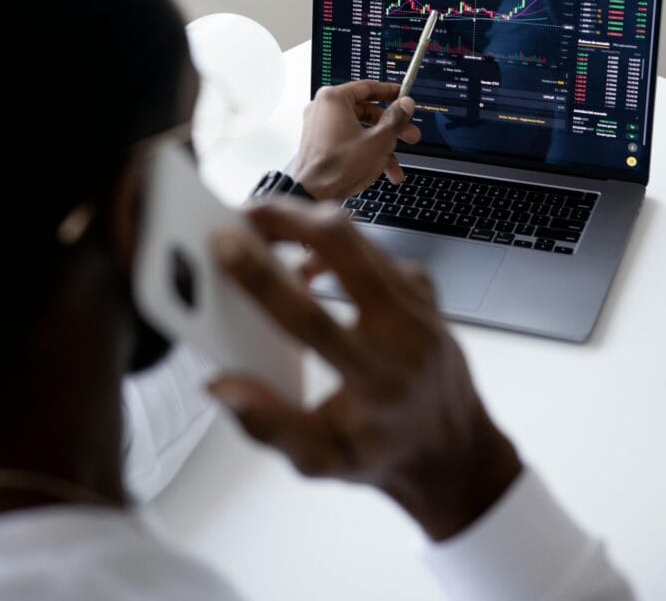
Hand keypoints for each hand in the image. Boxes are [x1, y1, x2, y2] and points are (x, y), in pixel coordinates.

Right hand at [209, 201, 521, 540]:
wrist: (456, 450)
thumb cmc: (383, 453)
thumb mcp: (321, 461)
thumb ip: (270, 426)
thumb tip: (222, 385)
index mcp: (374, 382)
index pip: (310, 320)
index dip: (262, 280)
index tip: (226, 245)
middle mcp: (403, 335)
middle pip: (342, 246)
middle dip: (286, 219)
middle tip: (243, 216)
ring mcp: (418, 304)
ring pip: (357, 235)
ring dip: (306, 223)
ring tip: (265, 231)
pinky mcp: (422, 287)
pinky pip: (373, 247)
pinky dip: (334, 244)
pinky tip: (309, 262)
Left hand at [291, 81, 420, 200]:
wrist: (313, 194)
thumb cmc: (339, 166)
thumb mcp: (379, 140)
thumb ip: (395, 119)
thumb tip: (405, 105)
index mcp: (333, 99)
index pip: (368, 87)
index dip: (391, 93)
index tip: (404, 98)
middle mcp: (323, 109)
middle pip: (366, 111)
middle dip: (392, 128)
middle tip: (410, 134)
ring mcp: (319, 127)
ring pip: (359, 130)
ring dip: (382, 146)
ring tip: (397, 164)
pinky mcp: (320, 143)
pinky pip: (348, 140)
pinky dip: (365, 151)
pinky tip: (382, 170)